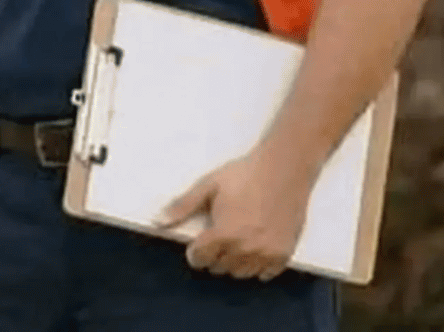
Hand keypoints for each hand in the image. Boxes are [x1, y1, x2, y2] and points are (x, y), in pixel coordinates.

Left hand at [155, 143, 316, 279]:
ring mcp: (266, 254)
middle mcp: (245, 249)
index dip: (195, 251)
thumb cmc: (245, 174)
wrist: (284, 169)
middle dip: (214, 256)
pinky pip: (265, 274)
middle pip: (219, 268)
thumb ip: (183, 206)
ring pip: (241, 273)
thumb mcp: (208, 185)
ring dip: (234, 262)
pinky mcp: (284, 254)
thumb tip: (159, 222)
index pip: (200, 260)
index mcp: (224, 234)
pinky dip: (257, 266)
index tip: (198, 243)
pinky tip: (254, 248)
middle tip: (218, 238)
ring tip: (236, 242)